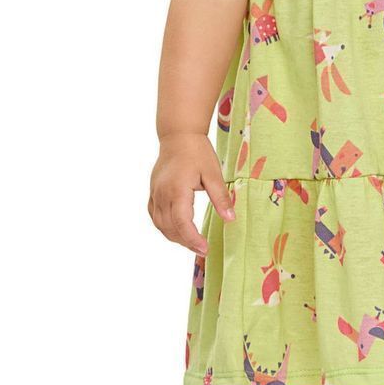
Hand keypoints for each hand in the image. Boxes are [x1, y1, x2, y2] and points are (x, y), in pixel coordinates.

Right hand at [147, 133, 235, 253]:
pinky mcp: (153, 191)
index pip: (181, 223)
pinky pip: (154, 215)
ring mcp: (155, 193)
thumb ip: (220, 197)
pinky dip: (164, 226)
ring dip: (174, 236)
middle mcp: (162, 194)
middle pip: (169, 227)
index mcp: (177, 190)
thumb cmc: (198, 151)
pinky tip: (175, 230)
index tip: (204, 249)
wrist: (179, 134)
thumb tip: (231, 219)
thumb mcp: (213, 173)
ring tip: (192, 242)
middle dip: (185, 242)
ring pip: (160, 224)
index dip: (192, 239)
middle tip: (202, 249)